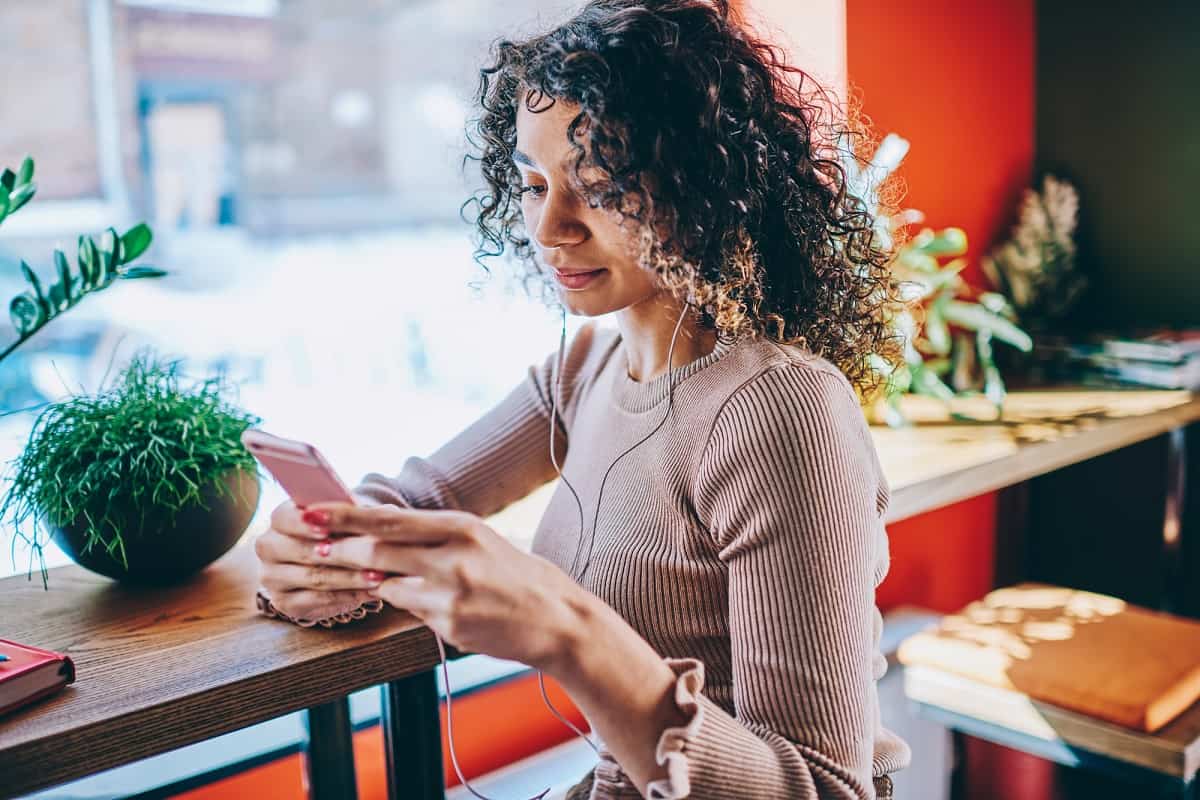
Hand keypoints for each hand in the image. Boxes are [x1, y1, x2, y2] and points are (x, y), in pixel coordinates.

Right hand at [254, 493, 386, 622]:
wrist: (337, 563)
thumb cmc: (342, 531)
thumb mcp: (350, 518)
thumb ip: (359, 513)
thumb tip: (384, 513)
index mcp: (280, 518)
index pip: (284, 517)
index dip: (305, 524)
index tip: (328, 529)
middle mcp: (269, 546)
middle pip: (299, 551)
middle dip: (337, 554)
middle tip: (368, 557)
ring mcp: (272, 577)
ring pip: (313, 577)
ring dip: (349, 578)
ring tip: (379, 577)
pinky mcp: (284, 602)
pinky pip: (317, 601)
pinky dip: (348, 596)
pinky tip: (371, 593)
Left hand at [302, 501, 588, 670]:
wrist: (554, 617)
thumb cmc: (512, 574)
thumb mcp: (477, 539)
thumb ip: (432, 534)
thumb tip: (379, 526)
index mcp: (461, 527)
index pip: (389, 519)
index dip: (345, 517)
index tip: (311, 512)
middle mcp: (454, 557)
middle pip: (379, 552)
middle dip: (344, 552)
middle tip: (320, 549)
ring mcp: (451, 595)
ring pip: (391, 587)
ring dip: (382, 584)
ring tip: (394, 580)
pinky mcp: (450, 626)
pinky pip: (414, 613)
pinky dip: (414, 607)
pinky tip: (439, 605)